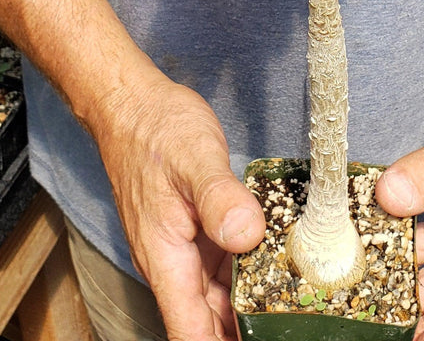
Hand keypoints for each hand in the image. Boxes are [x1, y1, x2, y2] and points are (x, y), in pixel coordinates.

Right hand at [91, 72, 265, 340]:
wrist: (134, 106)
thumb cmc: (155, 130)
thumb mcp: (195, 157)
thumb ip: (220, 197)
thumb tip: (247, 235)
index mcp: (167, 259)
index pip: (191, 331)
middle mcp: (174, 263)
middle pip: (209, 323)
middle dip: (244, 332)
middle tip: (288, 328)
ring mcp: (187, 249)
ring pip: (219, 297)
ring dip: (249, 309)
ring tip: (289, 313)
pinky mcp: (199, 231)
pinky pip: (225, 267)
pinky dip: (249, 276)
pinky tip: (278, 273)